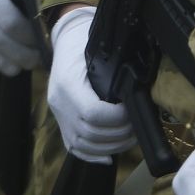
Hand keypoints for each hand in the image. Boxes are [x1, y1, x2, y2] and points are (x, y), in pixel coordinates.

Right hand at [46, 8, 133, 161]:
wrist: (65, 38)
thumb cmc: (86, 40)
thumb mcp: (99, 51)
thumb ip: (114, 73)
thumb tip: (136, 92)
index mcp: (67, 83)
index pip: (92, 113)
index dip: (116, 118)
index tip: (132, 110)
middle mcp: (59, 103)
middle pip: (89, 133)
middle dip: (118, 135)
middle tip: (137, 127)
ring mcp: (58, 115)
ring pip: (83, 145)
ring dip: (110, 147)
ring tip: (129, 138)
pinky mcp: (60, 122)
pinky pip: (74, 147)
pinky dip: (93, 155)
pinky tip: (109, 155)